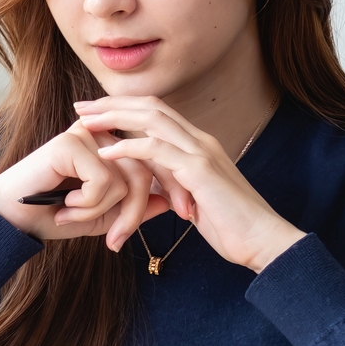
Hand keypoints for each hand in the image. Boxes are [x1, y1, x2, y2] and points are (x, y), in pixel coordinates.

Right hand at [0, 120, 167, 250]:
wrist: (8, 219)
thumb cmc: (49, 214)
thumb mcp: (99, 216)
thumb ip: (132, 208)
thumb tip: (166, 200)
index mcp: (110, 144)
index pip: (153, 162)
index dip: (168, 189)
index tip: (177, 216)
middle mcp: (101, 133)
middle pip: (144, 171)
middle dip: (135, 212)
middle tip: (115, 241)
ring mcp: (86, 134)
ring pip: (127, 179)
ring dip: (101, 211)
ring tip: (72, 216)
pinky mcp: (71, 142)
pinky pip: (104, 181)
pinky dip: (86, 204)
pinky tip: (63, 205)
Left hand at [74, 96, 303, 272]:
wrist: (263, 241)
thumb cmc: (230, 226)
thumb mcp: (192, 198)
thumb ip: (172, 184)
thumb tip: (147, 183)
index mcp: (198, 145)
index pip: (157, 113)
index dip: (125, 108)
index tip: (94, 112)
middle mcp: (200, 141)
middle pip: (151, 106)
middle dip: (113, 104)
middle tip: (81, 107)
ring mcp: (201, 152)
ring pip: (153, 119)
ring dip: (115, 117)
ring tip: (85, 122)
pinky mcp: (200, 171)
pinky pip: (158, 150)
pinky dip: (129, 148)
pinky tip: (106, 153)